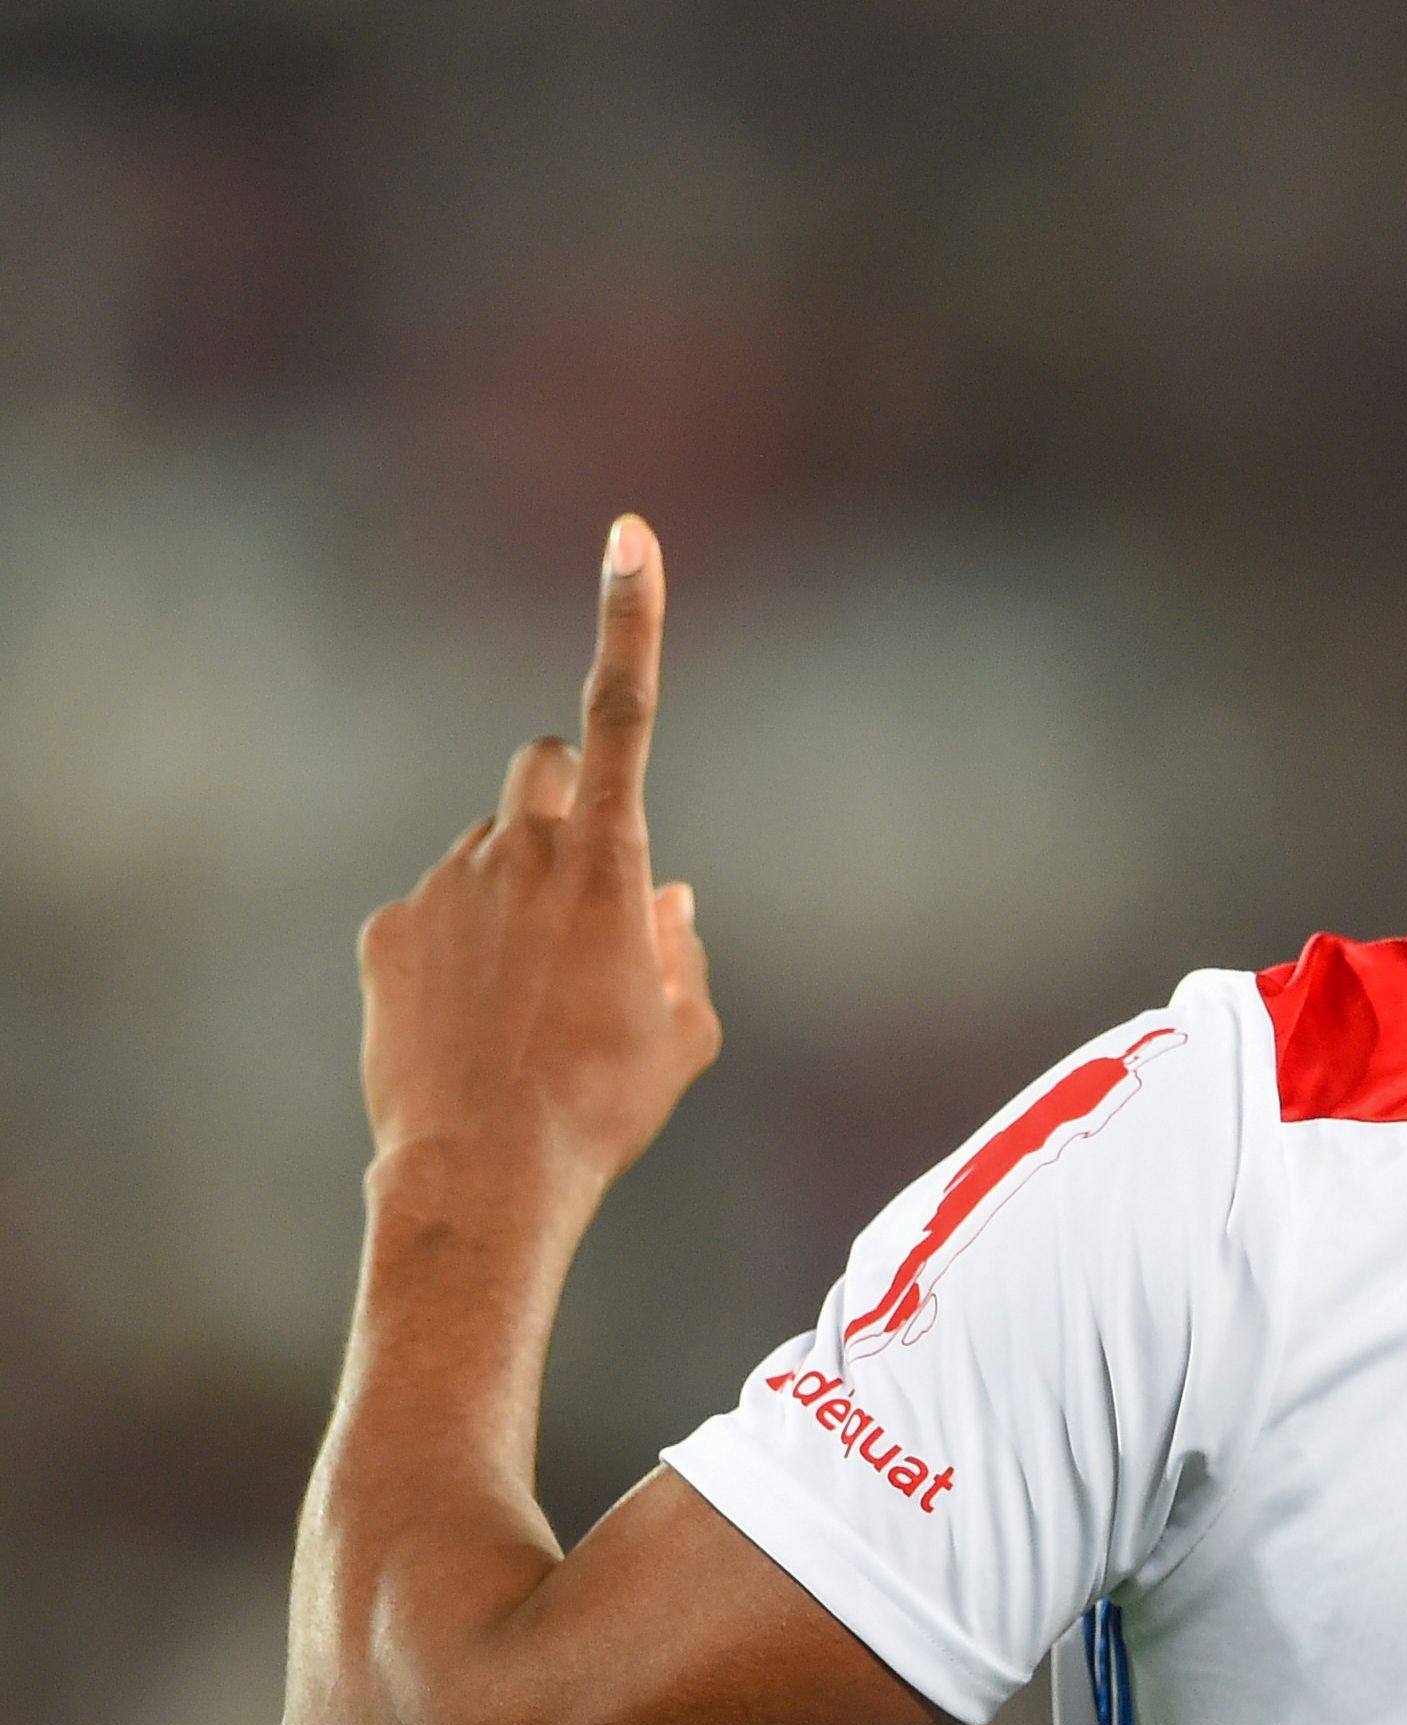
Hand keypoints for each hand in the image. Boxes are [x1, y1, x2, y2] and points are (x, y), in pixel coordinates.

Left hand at [357, 516, 718, 1219]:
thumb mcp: (684, 1032)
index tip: (630, 533)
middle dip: (568, 797)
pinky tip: (469, 1029)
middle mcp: (523, 851)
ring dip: (514, 894)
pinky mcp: (390, 931)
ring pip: (491, 850)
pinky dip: (458, 950)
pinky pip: (436, 911)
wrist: (486, 1177)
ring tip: (525, 1004)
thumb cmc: (607, 1104)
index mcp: (612, 865)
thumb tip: (667, 899)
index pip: (627, 713)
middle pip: (544, 765)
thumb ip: (682, 946)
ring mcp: (447, 886)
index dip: (632, 618)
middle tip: (582, 883)